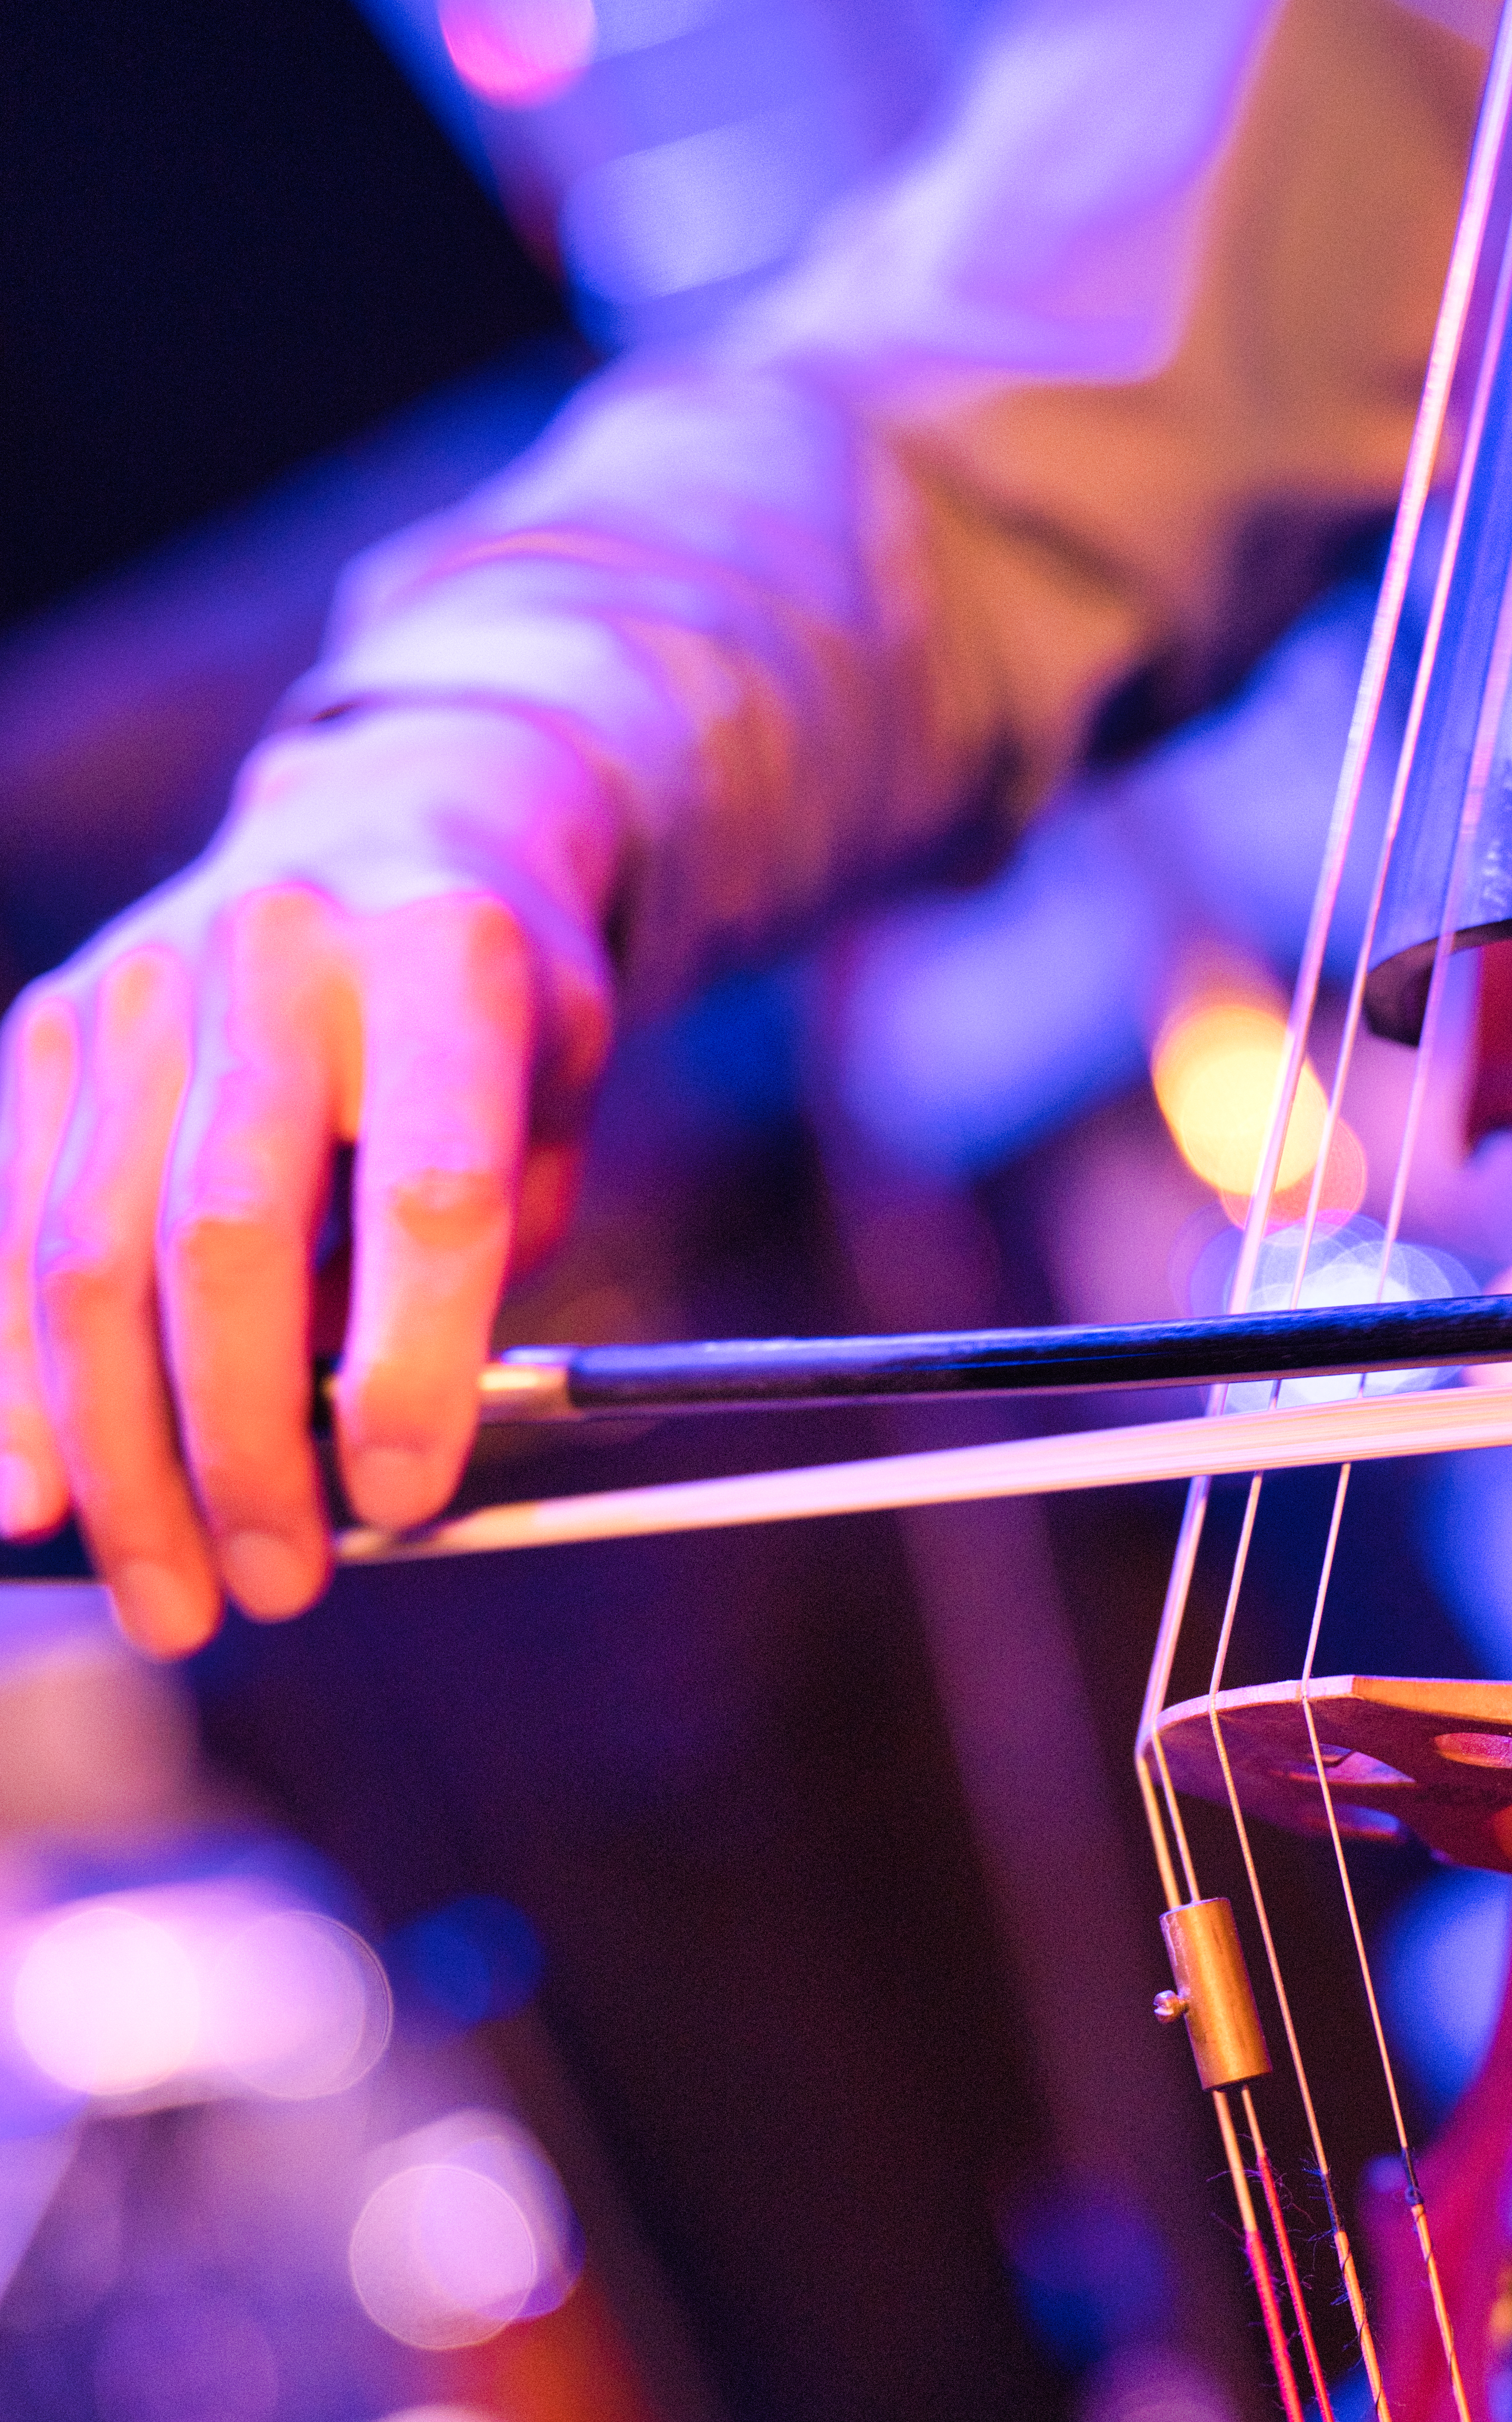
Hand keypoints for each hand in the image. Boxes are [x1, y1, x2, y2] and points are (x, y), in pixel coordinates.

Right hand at [0, 705, 618, 1656]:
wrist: (395, 825)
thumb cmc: (488, 1018)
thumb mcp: (548, 1113)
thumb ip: (475, 1268)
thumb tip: (357, 1457)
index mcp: (443, 958)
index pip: (425, 1191)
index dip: (410, 1363)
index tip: (401, 1500)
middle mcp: (276, 953)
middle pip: (225, 1238)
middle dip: (240, 1445)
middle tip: (276, 1588)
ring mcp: (136, 984)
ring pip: (88, 1256)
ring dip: (120, 1456)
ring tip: (171, 1596)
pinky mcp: (46, 1026)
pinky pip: (6, 1232)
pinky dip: (13, 1384)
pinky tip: (36, 1500)